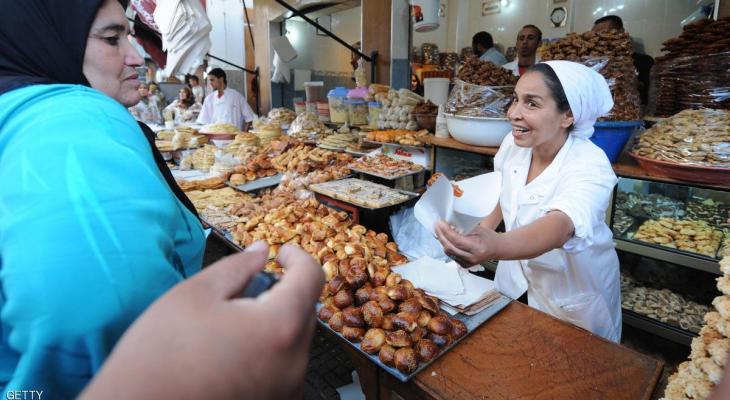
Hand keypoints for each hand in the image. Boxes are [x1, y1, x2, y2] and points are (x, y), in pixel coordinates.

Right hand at [80, 241, 323, 399]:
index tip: (281, 252)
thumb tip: (263, 251)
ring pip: (295, 341)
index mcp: (280, 327)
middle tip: (243, 289)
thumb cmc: (158, 355)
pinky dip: (268, 352)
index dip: (299, 257)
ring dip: (274, 323)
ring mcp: (287, 390)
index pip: (313, 278)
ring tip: (228, 326)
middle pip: (305, 311)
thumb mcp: (195, 294)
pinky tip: (230, 354)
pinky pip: (284, 368)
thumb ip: (238, 266)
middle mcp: (295, 363)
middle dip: (283, 292)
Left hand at [435, 220, 499, 266]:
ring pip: (448, 252)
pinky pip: (451, 255)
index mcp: (477, 248)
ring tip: (439, 230)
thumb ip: (463, 228)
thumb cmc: (489, 237)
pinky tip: (445, 238)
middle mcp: (471, 258)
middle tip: (436, 225)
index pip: (457, 240)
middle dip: (441, 235)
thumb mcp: (478, 229)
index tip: (440, 223)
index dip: (446, 231)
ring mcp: (467, 263)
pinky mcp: (463, 265)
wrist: (497, 249)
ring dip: (442, 240)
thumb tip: (448, 224)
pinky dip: (447, 245)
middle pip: (450, 247)